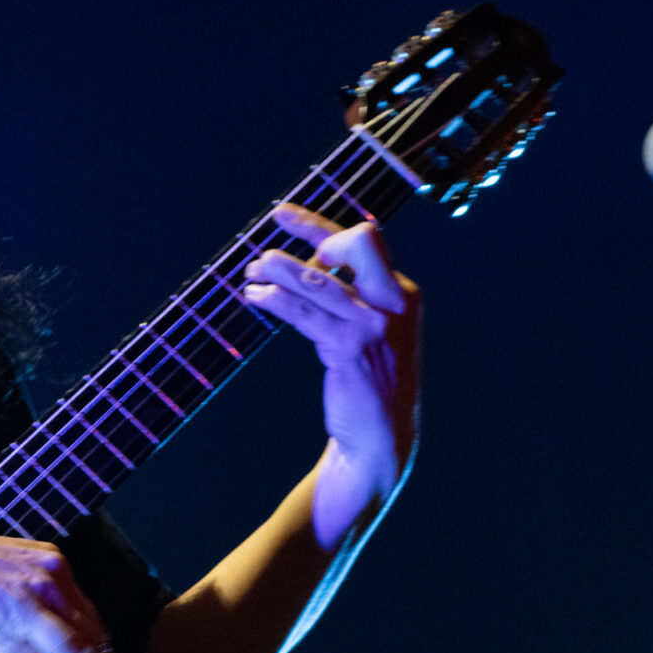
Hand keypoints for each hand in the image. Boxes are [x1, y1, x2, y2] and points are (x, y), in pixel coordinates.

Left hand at [240, 205, 420, 534]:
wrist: (381, 437)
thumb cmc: (369, 379)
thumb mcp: (371, 329)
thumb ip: (351, 292)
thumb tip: (313, 255)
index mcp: (402, 292)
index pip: (364, 240)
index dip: (318, 224)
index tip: (281, 215)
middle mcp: (395, 301)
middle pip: (360, 241)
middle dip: (312, 233)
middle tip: (271, 251)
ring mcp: (374, 325)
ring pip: (321, 278)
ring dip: (279, 268)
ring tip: (251, 271)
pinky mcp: (349, 349)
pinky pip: (306, 313)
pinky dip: (276, 300)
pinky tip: (256, 297)